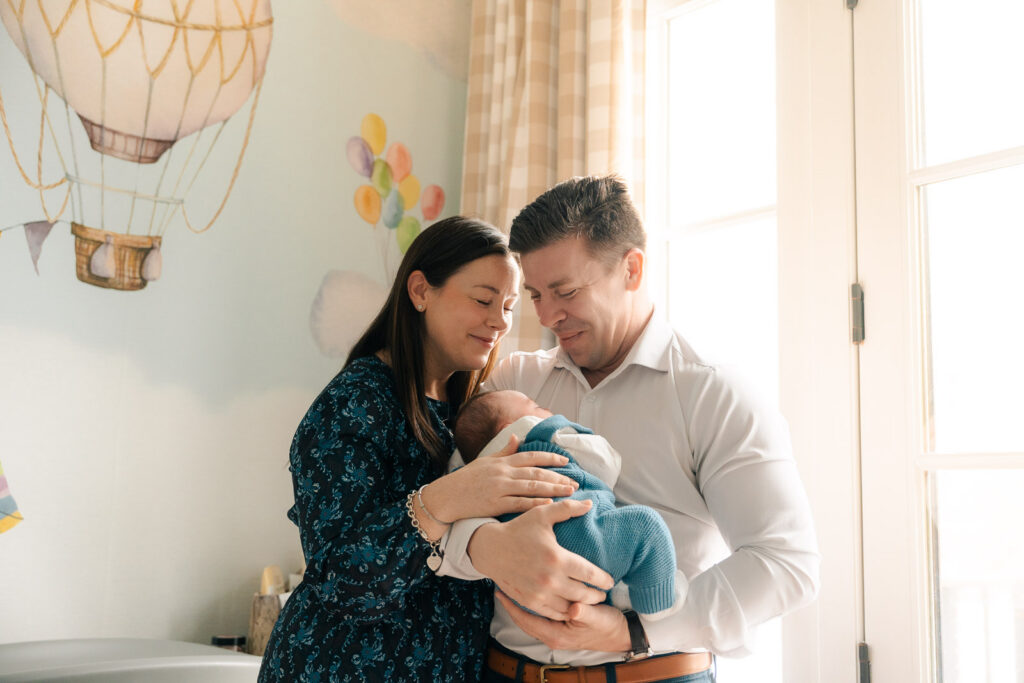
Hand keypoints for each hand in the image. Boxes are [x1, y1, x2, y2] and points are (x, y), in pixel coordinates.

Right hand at [423, 434, 577, 521]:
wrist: (446, 497)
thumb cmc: (466, 480)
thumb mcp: (484, 461)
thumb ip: (504, 451)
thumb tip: (518, 437)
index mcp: (501, 461)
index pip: (530, 456)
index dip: (550, 457)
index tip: (566, 461)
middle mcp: (502, 472)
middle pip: (536, 472)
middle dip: (557, 477)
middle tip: (575, 482)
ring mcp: (499, 488)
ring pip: (531, 487)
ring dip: (553, 489)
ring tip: (569, 492)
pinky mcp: (495, 504)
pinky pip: (519, 503)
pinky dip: (535, 503)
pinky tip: (550, 504)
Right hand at [467, 500, 612, 619]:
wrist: (490, 549)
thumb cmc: (518, 529)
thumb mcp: (542, 514)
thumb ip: (567, 508)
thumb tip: (590, 504)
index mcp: (556, 558)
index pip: (589, 574)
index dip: (603, 579)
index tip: (610, 581)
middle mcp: (549, 579)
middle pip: (583, 594)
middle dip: (596, 595)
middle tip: (602, 594)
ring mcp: (538, 593)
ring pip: (569, 607)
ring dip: (583, 606)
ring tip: (589, 602)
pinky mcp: (529, 602)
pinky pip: (553, 614)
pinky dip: (565, 613)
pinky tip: (570, 608)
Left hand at [496, 590, 631, 651]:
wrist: (621, 635)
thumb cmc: (609, 626)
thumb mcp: (598, 618)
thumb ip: (584, 613)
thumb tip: (573, 608)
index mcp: (557, 635)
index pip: (527, 620)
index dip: (513, 606)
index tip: (501, 591)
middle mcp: (553, 636)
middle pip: (524, 621)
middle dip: (511, 605)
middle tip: (500, 586)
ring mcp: (556, 633)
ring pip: (530, 619)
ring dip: (520, 605)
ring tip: (510, 588)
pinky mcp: (560, 628)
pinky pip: (539, 617)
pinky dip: (531, 607)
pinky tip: (528, 595)